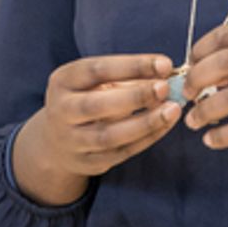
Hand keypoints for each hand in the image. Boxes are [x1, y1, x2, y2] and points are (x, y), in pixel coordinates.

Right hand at [13, 53, 182, 204]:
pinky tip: (165, 125)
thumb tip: (164, 71)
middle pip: (97, 105)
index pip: (96, 70)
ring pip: (110, 135)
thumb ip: (125, 75)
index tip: (163, 64)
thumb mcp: (92, 80)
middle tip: (165, 88)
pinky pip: (121, 152)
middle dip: (136, 96)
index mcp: (63, 81)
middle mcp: (62, 111)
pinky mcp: (87, 163)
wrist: (55, 140)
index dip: (132, 66)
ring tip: (172, 109)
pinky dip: (146, 138)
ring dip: (145, 122)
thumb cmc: (84, 98)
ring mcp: (72, 141)